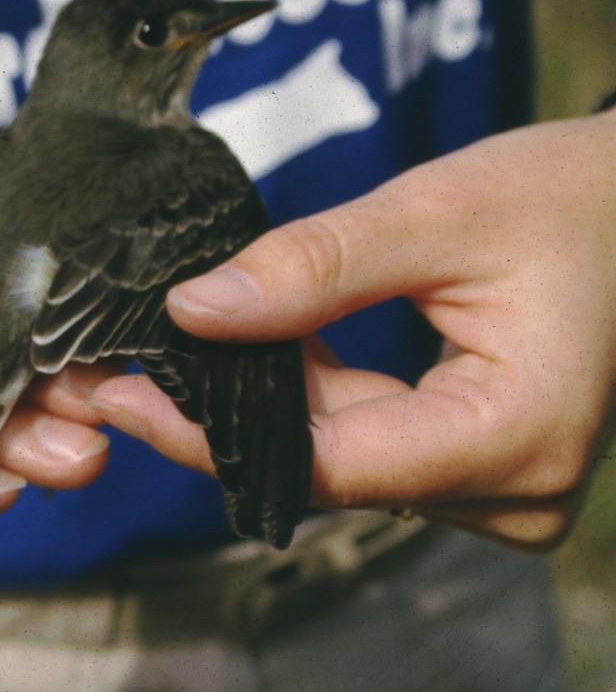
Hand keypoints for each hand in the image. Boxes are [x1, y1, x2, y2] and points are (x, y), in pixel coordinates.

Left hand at [83, 112, 615, 550]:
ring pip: (339, 458)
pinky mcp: (477, 466)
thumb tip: (191, 310)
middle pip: (325, 467)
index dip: (210, 435)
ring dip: (263, 403)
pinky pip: (367, 443)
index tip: (122, 395)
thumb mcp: (434, 213)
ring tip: (176, 350)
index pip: (325, 463)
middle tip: (125, 364)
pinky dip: (310, 398)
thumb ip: (312, 267)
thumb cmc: (569, 198)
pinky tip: (256, 350)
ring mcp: (498, 489)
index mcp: (515, 437)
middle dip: (222, 415)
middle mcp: (511, 492)